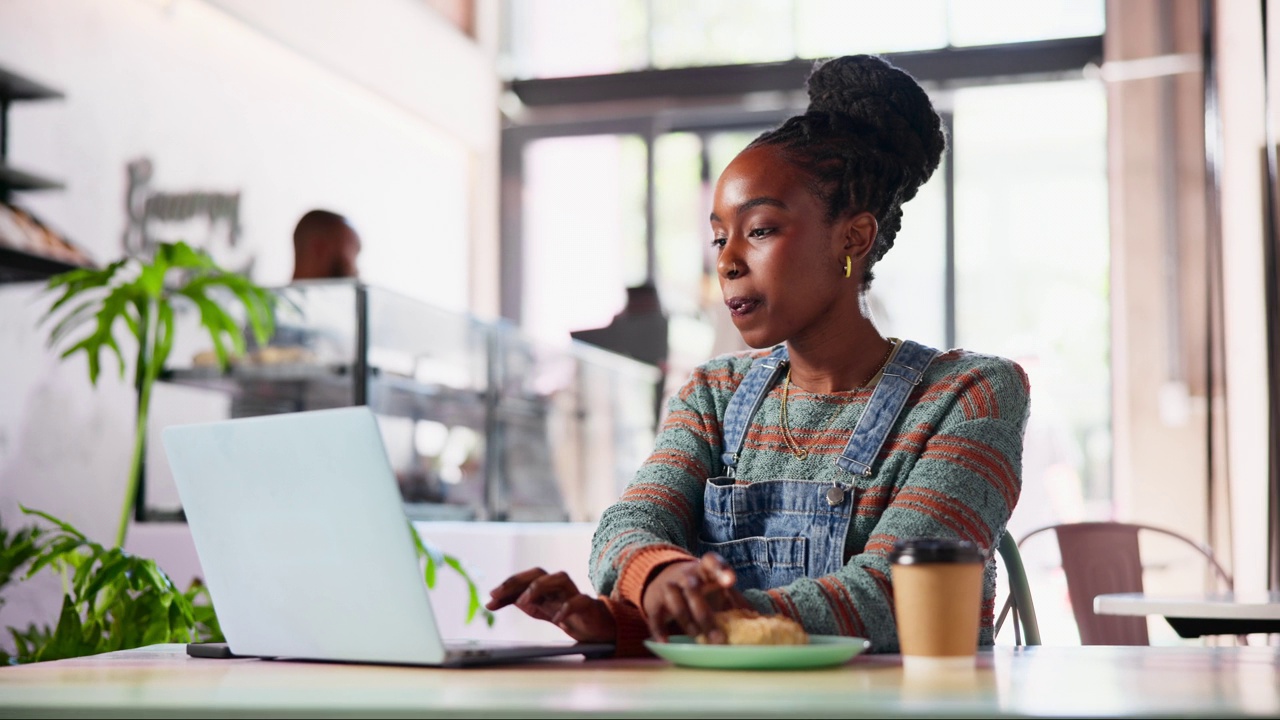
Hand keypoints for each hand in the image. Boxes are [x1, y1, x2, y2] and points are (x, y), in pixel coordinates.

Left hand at [485, 567, 615, 643]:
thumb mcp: (538, 609)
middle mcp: (558, 587)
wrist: (595, 628)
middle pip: (539, 573)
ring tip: (523, 602)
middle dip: (518, 581)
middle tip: (498, 594)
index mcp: (546, 587)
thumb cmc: (565, 614)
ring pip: (560, 578)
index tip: (491, 595)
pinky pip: (579, 600)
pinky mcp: (588, 606)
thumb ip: (517, 603)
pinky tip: (557, 618)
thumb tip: (489, 602)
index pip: (525, 578)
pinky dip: (567, 607)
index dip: (507, 585)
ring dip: (539, 587)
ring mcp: (573, 594)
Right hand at [641, 552, 748, 642]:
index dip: (720, 569)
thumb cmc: (700, 587)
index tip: (730, 581)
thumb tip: (759, 620)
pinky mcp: (654, 603)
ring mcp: (668, 587)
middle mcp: (685, 575)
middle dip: (705, 613)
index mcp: (704, 569)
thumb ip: (735, 600)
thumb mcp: (716, 586)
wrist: (663, 579)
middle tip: (719, 638)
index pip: (711, 561)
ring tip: (698, 637)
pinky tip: (667, 642)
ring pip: (675, 600)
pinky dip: (660, 630)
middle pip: (693, 588)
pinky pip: (655, 616)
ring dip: (687, 621)